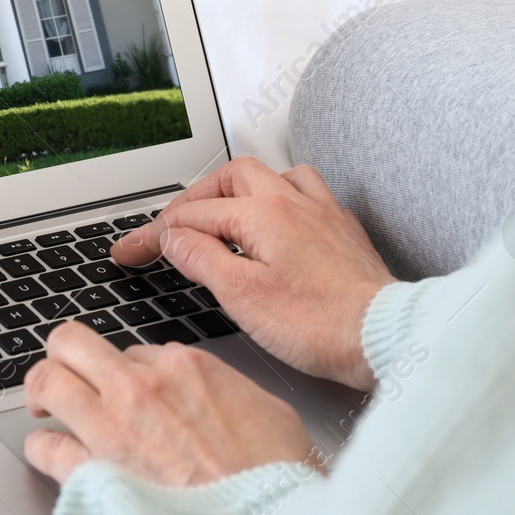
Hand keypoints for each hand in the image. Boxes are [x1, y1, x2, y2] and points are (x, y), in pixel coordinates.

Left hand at [22, 321, 318, 485]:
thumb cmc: (275, 477)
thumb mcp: (266, 409)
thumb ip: (226, 388)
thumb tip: (212, 390)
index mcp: (185, 367)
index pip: (132, 349)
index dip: (125, 368)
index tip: (124, 386)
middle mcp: (141, 387)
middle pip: (72, 343)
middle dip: (63, 356)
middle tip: (63, 374)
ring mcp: (112, 427)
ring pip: (47, 381)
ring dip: (41, 392)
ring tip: (43, 407)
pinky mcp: (92, 473)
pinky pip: (45, 448)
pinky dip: (42, 448)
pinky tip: (48, 452)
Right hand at [112, 157, 394, 391]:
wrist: (386, 338)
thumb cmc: (321, 324)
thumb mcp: (241, 296)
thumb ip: (201, 258)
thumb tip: (174, 237)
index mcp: (263, 213)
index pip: (191, 216)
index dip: (152, 235)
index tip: (128, 253)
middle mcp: (293, 201)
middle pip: (230, 177)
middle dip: (193, 198)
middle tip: (169, 226)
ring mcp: (323, 213)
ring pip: (273, 175)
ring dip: (240, 188)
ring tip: (222, 209)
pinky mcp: (344, 232)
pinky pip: (307, 193)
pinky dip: (282, 198)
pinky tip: (281, 219)